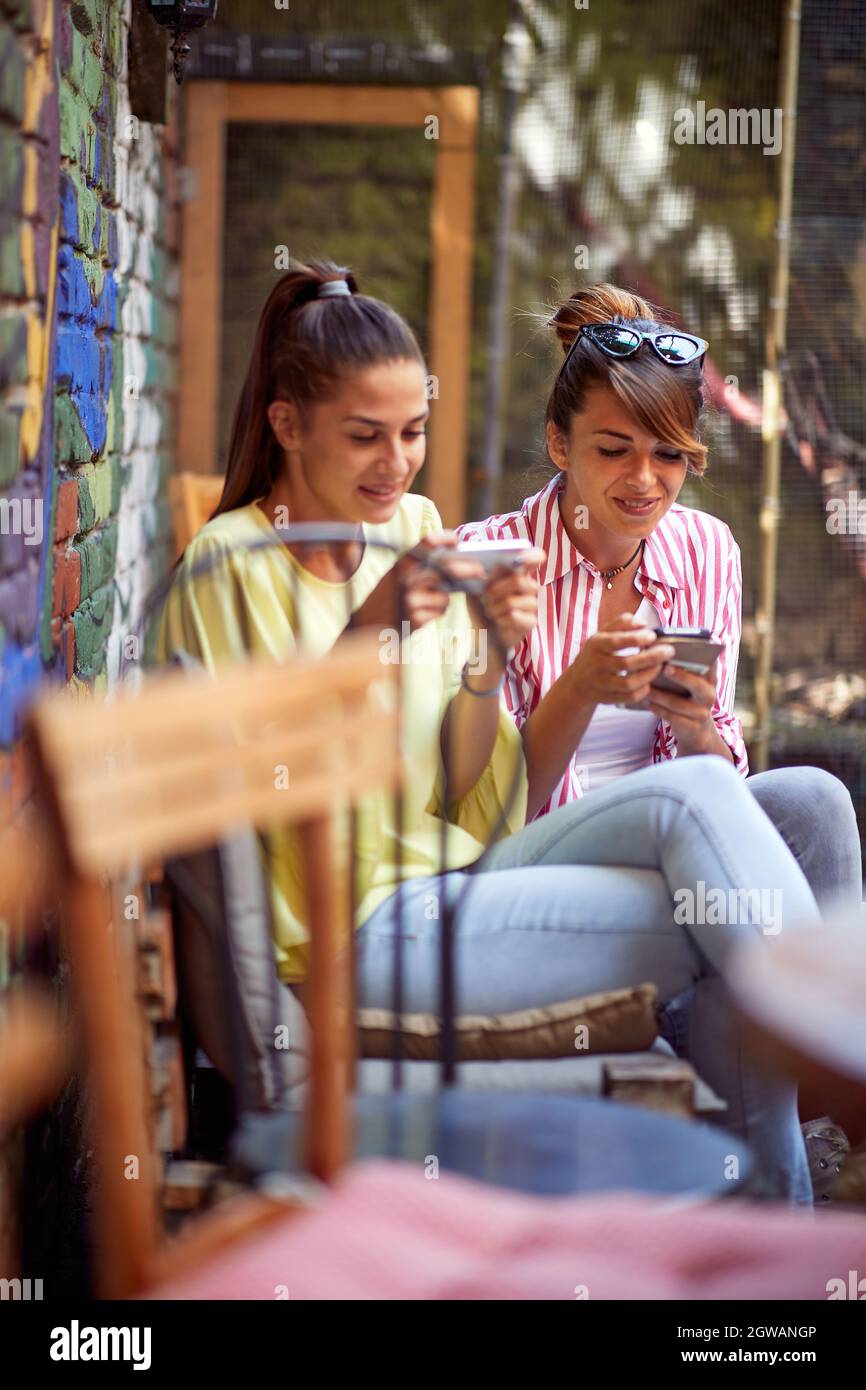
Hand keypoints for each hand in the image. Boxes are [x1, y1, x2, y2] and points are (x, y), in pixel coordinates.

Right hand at [352, 531, 483, 633]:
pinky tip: (422, 614)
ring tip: (427, 602)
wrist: (366, 628)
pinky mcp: (415, 619)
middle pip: (447, 568)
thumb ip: (419, 568)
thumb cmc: (387, 600)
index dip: (444, 538)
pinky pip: (440, 610)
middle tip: (480, 570)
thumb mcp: (395, 577)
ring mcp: (410, 599)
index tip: (457, 540)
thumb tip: (455, 561)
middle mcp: (405, 579)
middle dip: (468, 568)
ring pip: (446, 594)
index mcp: (399, 564)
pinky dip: (437, 611)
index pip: (426, 543)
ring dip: (444, 598)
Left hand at [467, 549, 544, 657]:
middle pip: (519, 581)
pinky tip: (498, 621)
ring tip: (490, 612)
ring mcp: (532, 604)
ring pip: (513, 602)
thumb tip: (484, 566)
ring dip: (495, 608)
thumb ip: (481, 573)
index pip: (534, 558)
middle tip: (486, 597)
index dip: (532, 556)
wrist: (482, 634)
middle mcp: (529, 587)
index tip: (521, 558)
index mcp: (518, 572)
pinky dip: (501, 620)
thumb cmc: (481, 607)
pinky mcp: (531, 621)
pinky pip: (515, 616)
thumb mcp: (475, 587)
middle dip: (497, 590)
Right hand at [568, 612, 675, 708]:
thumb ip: (621, 623)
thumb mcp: (602, 634)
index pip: (616, 641)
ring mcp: (601, 684)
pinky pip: (629, 698)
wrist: (577, 683)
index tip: (652, 636)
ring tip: (660, 666)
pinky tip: (649, 682)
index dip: (637, 638)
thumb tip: (643, 624)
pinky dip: (642, 691)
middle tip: (668, 651)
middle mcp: (596, 665)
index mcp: (596, 645)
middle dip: (652, 657)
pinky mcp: (606, 699)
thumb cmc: (595, 654)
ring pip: (629, 683)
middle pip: (627, 663)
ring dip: (649, 674)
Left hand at [644, 659, 719, 755]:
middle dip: (681, 676)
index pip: (710, 665)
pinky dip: (657, 709)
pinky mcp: (692, 728)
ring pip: (677, 703)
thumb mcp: (690, 686)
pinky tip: (646, 702)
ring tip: (645, 686)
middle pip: (697, 685)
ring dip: (659, 694)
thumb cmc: (687, 700)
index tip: (685, 649)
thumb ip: (681, 670)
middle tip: (665, 668)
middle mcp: (709, 695)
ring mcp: (702, 713)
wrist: (697, 732)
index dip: (701, 656)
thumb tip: (653, 650)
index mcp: (710, 680)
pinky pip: (672, 717)